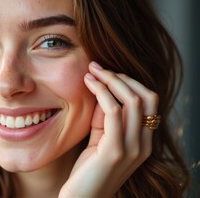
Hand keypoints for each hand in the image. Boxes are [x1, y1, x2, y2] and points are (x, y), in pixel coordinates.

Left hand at [59, 61, 158, 197]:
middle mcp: (143, 144)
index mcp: (143, 141)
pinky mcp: (115, 151)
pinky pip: (113, 112)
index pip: (149, 101)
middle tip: (97, 67)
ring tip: (91, 71)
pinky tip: (88, 84)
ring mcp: (132, 149)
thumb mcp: (100, 138)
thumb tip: (102, 89)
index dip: (129, 81)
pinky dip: (102, 92)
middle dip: (121, 76)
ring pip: (133, 101)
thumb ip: (105, 117)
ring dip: (111, 80)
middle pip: (146, 97)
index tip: (106, 71)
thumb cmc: (87, 169)